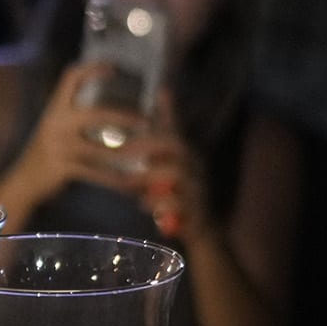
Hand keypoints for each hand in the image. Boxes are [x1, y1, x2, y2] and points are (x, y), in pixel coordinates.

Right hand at [4, 62, 154, 211]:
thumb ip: (73, 115)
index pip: (72, 78)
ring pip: (100, 149)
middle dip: (124, 117)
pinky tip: (128, 181)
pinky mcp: (63, 168)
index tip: (115, 68)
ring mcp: (59, 146)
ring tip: (144, 152)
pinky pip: (95, 174)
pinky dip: (113, 179)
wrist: (23, 180)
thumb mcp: (54, 126)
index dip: (93, 69)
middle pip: (96, 114)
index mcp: (55, 108)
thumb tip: (105, 104)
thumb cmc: (45, 151)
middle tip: (146, 120)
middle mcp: (56, 123)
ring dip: (125, 152)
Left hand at [129, 91, 209, 243]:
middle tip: (123, 152)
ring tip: (127, 183)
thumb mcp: (162, 176)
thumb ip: (151, 156)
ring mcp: (199, 188)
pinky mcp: (197, 211)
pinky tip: (142, 205)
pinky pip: (178, 203)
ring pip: (177, 173)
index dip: (169, 111)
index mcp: (186, 157)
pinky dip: (158, 203)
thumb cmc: (178, 201)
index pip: (177, 129)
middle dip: (148, 145)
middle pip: (176, 145)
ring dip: (148, 177)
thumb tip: (131, 139)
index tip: (160, 92)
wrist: (203, 233)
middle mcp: (196, 167)